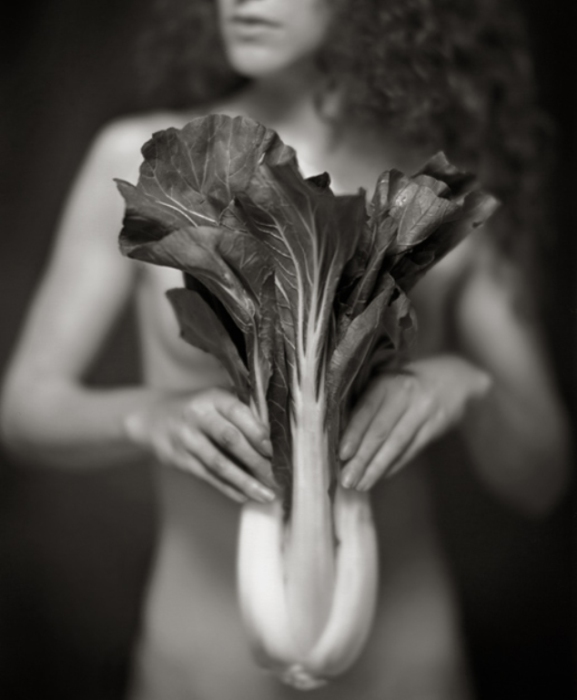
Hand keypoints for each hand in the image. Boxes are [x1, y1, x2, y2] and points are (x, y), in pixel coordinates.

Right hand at [124, 388, 275, 503]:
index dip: (257, 431)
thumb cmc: (199, 409)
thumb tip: (276, 437)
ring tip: (266, 495)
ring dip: (245, 482)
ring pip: (219, 464)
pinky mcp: (180, 459)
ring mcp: (187, 439)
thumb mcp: (216, 400)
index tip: (274, 450)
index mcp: (213, 398)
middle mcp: (198, 416)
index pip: (238, 412)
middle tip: (276, 477)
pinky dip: (229, 488)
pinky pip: (208, 476)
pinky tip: (246, 496)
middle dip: (256, 461)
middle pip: (230, 440)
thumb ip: (242, 412)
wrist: (154, 418)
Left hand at [339, 356, 490, 490]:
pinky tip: (381, 476)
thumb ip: (366, 401)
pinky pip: (411, 449)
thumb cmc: (406, 381)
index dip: (354, 433)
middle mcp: (405, 394)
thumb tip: (342, 435)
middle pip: (380, 431)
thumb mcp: (386, 380)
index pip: (366, 410)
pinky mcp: (436, 426)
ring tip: (361, 484)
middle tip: (347, 480)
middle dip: (362, 459)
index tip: (342, 455)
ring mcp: (423, 411)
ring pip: (396, 445)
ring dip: (377, 468)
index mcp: (387, 381)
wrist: (454, 376)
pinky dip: (394, 464)